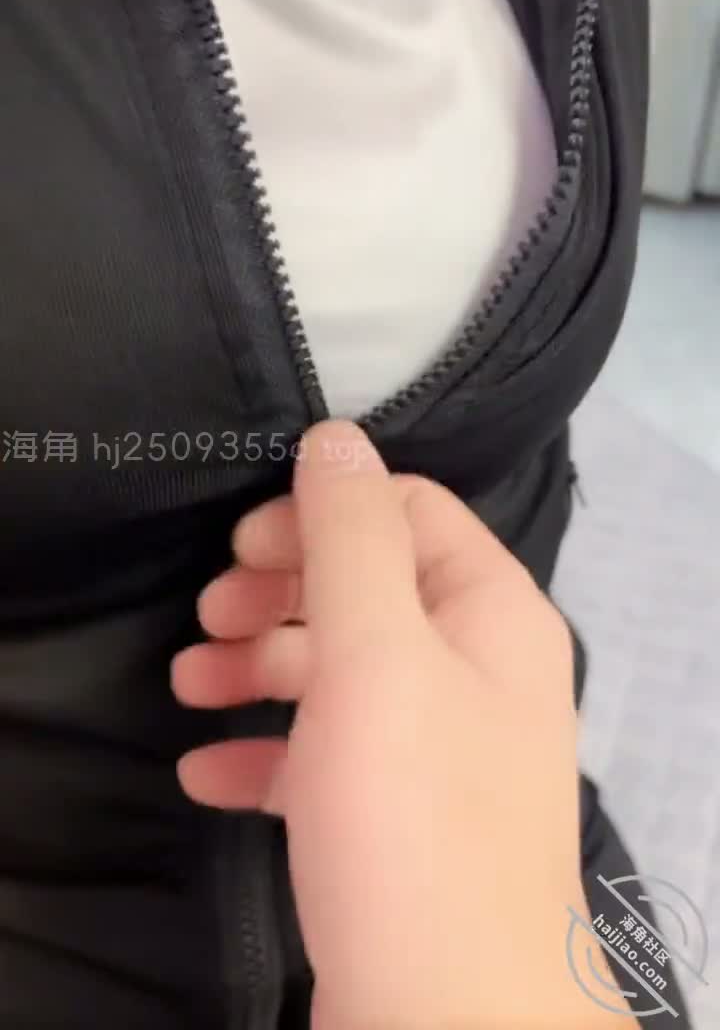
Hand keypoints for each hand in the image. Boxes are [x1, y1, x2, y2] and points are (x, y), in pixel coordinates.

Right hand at [172, 421, 636, 1029]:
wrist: (451, 1025)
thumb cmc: (413, 818)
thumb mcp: (377, 654)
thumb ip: (353, 536)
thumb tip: (336, 436)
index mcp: (492, 615)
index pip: (410, 512)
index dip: (322, 513)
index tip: (243, 545)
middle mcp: (477, 673)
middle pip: (368, 589)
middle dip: (279, 592)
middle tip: (206, 617)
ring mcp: (439, 751)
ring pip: (340, 673)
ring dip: (258, 667)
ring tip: (188, 686)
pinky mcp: (399, 822)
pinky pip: (327, 760)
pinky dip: (267, 754)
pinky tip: (206, 772)